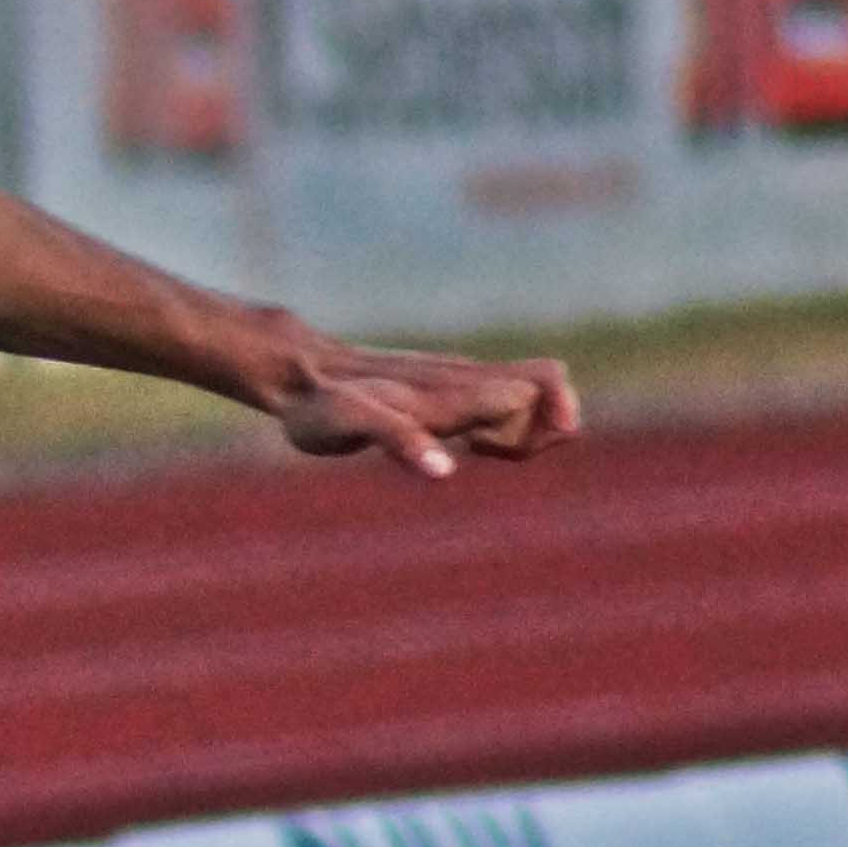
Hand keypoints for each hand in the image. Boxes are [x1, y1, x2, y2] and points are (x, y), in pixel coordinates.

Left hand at [268, 335, 581, 480]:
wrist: (299, 376)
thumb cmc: (322, 406)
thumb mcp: (350, 427)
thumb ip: (400, 441)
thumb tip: (446, 471)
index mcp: (453, 389)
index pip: (541, 383)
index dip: (546, 419)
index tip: (490, 446)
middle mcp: (467, 377)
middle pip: (548, 387)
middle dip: (537, 431)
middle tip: (481, 448)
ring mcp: (464, 379)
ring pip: (534, 392)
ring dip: (522, 432)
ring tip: (473, 445)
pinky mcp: (455, 387)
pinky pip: (512, 401)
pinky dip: (505, 429)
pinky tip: (468, 442)